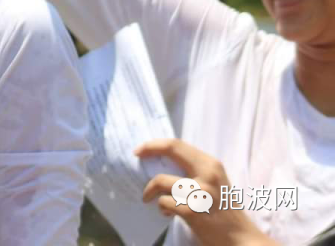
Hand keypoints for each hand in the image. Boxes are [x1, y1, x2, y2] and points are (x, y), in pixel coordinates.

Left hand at [136, 138, 277, 245]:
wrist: (242, 240)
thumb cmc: (225, 212)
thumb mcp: (214, 184)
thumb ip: (195, 171)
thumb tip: (163, 162)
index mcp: (211, 165)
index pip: (178, 145)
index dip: (156, 144)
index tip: (141, 148)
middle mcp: (207, 174)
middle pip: (170, 150)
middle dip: (149, 150)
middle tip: (137, 157)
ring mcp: (200, 192)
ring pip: (161, 180)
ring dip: (151, 191)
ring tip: (154, 200)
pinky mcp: (192, 212)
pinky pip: (164, 203)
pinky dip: (162, 207)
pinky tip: (167, 213)